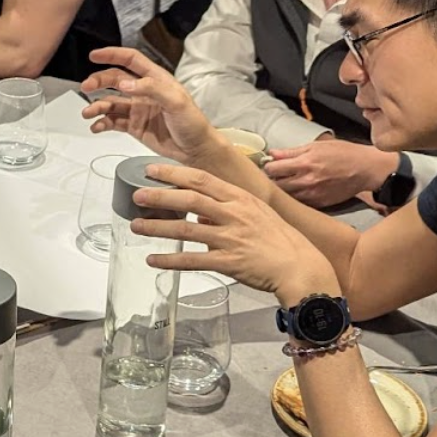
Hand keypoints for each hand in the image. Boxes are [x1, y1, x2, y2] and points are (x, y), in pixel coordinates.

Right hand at [79, 46, 222, 164]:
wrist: (196, 150)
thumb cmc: (193, 123)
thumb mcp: (176, 101)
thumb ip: (151, 89)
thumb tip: (125, 84)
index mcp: (156, 79)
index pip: (131, 60)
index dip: (112, 55)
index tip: (94, 55)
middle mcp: (144, 92)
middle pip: (115, 80)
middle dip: (99, 81)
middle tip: (86, 86)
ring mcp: (138, 109)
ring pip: (111, 102)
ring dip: (97, 105)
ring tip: (88, 113)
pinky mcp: (134, 126)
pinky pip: (113, 122)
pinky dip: (102, 123)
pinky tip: (97, 127)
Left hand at [130, 162, 336, 302]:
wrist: (300, 266)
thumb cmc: (279, 239)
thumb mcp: (256, 213)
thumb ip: (228, 209)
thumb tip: (201, 212)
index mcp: (240, 198)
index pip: (201, 179)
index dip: (173, 173)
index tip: (151, 170)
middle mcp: (233, 214)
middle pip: (189, 199)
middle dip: (159, 196)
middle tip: (136, 195)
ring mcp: (230, 238)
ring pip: (186, 229)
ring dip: (157, 227)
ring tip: (136, 226)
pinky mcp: (228, 263)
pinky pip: (192, 260)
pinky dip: (170, 259)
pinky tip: (153, 259)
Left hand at [264, 136, 398, 208]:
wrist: (365, 169)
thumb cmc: (343, 153)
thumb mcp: (317, 146)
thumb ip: (292, 152)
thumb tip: (272, 153)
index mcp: (304, 163)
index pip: (273, 169)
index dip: (268, 167)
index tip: (270, 165)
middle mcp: (306, 181)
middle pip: (275, 185)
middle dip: (272, 180)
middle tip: (275, 176)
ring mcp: (313, 195)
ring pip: (285, 197)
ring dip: (282, 190)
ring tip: (285, 183)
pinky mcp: (320, 204)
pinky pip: (299, 203)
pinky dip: (294, 198)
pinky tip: (298, 191)